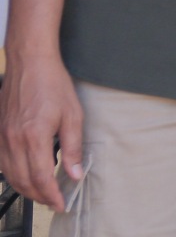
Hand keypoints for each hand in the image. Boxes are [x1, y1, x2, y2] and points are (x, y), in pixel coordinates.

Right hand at [0, 51, 84, 210]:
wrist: (30, 64)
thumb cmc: (53, 85)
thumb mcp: (73, 115)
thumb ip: (73, 147)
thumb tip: (75, 174)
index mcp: (34, 137)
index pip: (41, 178)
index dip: (52, 196)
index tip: (61, 205)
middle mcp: (13, 141)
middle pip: (23, 181)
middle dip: (40, 196)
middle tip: (54, 202)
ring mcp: (2, 138)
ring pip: (10, 175)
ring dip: (26, 189)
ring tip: (43, 194)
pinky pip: (3, 164)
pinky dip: (14, 175)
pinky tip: (25, 176)